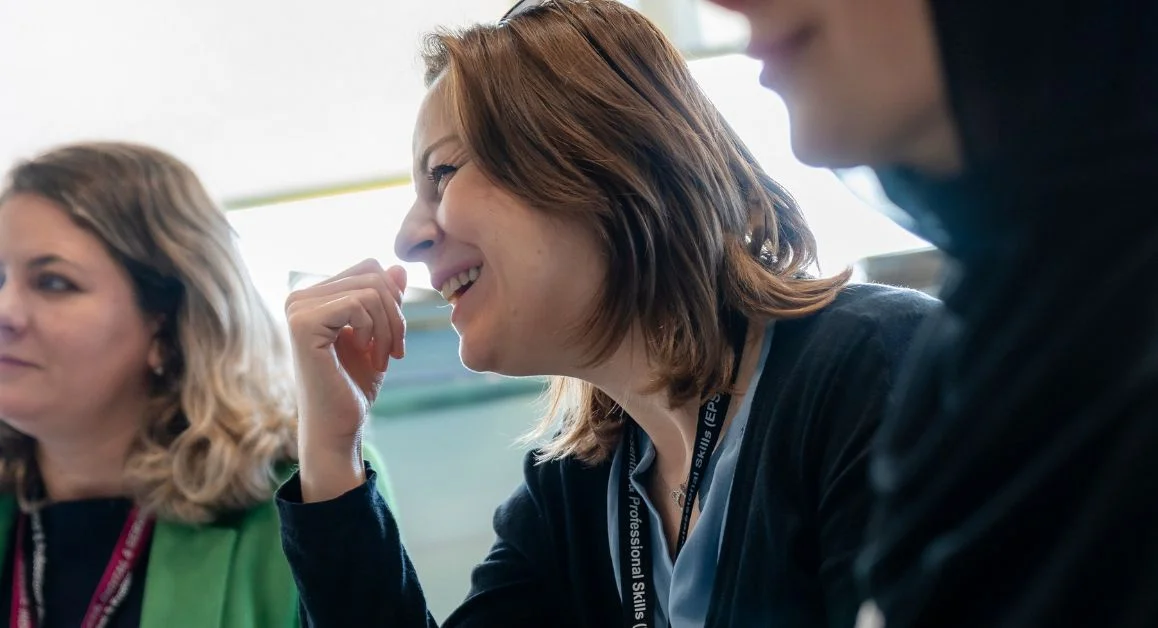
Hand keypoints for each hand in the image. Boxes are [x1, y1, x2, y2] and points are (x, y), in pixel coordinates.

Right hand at [285, 259, 406, 501]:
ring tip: (384, 358)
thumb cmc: (354, 386)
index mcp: (314, 297)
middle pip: (373, 274)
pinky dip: (377, 332)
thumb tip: (398, 266)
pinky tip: (370, 357)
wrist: (339, 427)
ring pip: (371, 289)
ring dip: (390, 327)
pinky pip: (360, 303)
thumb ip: (386, 300)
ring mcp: (297, 308)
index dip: (393, 301)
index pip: (369, 269)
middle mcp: (299, 297)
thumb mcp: (380, 334)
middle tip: (395, 351)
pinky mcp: (302, 323)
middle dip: (395, 313)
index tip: (395, 340)